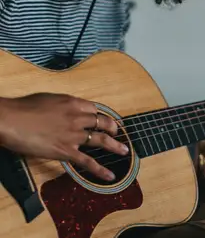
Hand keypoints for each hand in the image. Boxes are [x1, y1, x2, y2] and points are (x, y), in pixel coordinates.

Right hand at [0, 93, 128, 180]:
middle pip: (102, 122)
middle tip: (117, 132)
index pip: (94, 109)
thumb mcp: (48, 99)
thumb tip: (64, 110)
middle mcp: (77, 118)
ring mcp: (73, 135)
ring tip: (124, 150)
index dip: (99, 115)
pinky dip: (100, 169)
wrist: (12, 120)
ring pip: (101, 140)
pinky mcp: (65, 151)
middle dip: (112, 127)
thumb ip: (61, 105)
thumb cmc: (24, 108)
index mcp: (73, 103)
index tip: (102, 119)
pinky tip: (110, 174)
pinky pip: (87, 161)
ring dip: (114, 145)